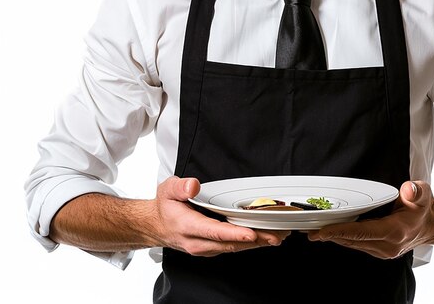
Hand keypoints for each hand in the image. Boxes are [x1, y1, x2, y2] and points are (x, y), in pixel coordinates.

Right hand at [146, 176, 289, 255]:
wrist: (156, 226)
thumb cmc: (165, 207)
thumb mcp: (168, 189)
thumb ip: (180, 187)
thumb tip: (193, 185)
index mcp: (188, 227)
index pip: (215, 232)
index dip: (234, 233)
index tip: (251, 233)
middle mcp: (198, 242)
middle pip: (230, 243)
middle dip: (255, 240)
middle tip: (276, 234)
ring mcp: (205, 247)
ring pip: (234, 247)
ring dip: (256, 244)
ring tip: (277, 236)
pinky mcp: (212, 248)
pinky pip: (233, 247)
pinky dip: (249, 244)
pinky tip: (263, 238)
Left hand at [307, 180, 432, 258]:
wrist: (429, 225)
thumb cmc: (422, 208)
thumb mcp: (422, 193)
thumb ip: (416, 191)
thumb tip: (408, 190)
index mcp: (395, 231)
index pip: (361, 232)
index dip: (339, 231)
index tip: (321, 231)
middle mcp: (387, 245)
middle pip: (352, 240)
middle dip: (329, 235)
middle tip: (308, 229)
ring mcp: (383, 250)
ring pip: (352, 244)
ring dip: (334, 238)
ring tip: (314, 230)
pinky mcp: (379, 250)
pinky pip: (357, 244)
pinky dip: (343, 238)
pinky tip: (332, 231)